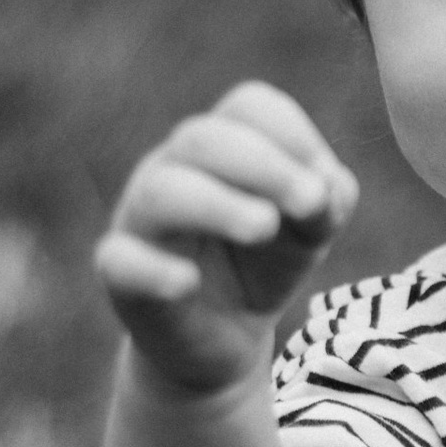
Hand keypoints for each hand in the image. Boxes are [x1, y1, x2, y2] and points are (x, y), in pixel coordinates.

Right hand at [95, 80, 358, 396]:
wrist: (223, 338)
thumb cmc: (263, 266)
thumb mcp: (308, 235)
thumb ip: (326, 206)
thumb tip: (325, 186)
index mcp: (222, 146)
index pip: (249, 108)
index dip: (294, 137)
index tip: (324, 189)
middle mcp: (174, 169)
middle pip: (203, 139)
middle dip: (264, 166)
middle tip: (310, 203)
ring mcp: (141, 220)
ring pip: (162, 192)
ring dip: (218, 205)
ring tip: (265, 228)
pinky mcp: (121, 275)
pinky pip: (118, 261)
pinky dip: (153, 270)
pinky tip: (188, 283)